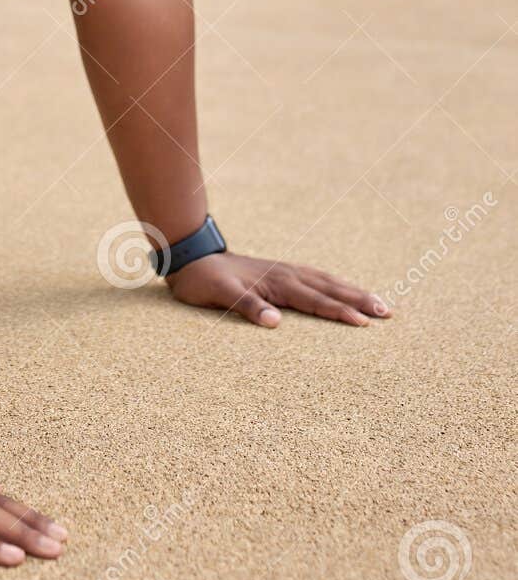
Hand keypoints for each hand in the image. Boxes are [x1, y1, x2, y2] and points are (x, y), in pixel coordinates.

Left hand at [165, 251, 392, 327]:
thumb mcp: (220, 295)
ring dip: (353, 291)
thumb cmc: (205, 281)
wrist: (192, 256)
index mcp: (277, 283)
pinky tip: (342, 289)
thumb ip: (247, 307)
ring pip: (327, 281)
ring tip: (379, 302)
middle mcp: (286, 275)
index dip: (340, 312)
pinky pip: (316, 278)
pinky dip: (335, 284)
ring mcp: (285, 271)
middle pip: (330, 288)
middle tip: (388, 312)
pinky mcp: (280, 272)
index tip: (365, 323)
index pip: (315, 301)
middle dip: (359, 300)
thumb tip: (274, 323)